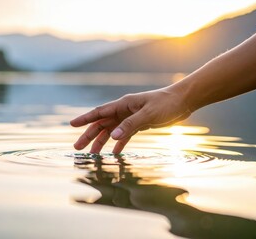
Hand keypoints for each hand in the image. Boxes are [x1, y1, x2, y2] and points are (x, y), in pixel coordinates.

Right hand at [70, 86, 190, 153]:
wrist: (183, 101)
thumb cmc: (166, 103)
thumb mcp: (148, 114)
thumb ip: (130, 125)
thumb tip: (112, 137)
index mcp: (123, 104)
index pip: (99, 112)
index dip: (85, 119)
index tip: (72, 124)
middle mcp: (124, 110)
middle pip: (102, 124)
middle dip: (89, 135)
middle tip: (78, 147)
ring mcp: (131, 117)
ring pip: (112, 131)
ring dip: (102, 142)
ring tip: (93, 154)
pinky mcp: (140, 124)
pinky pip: (125, 135)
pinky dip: (119, 143)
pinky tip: (114, 152)